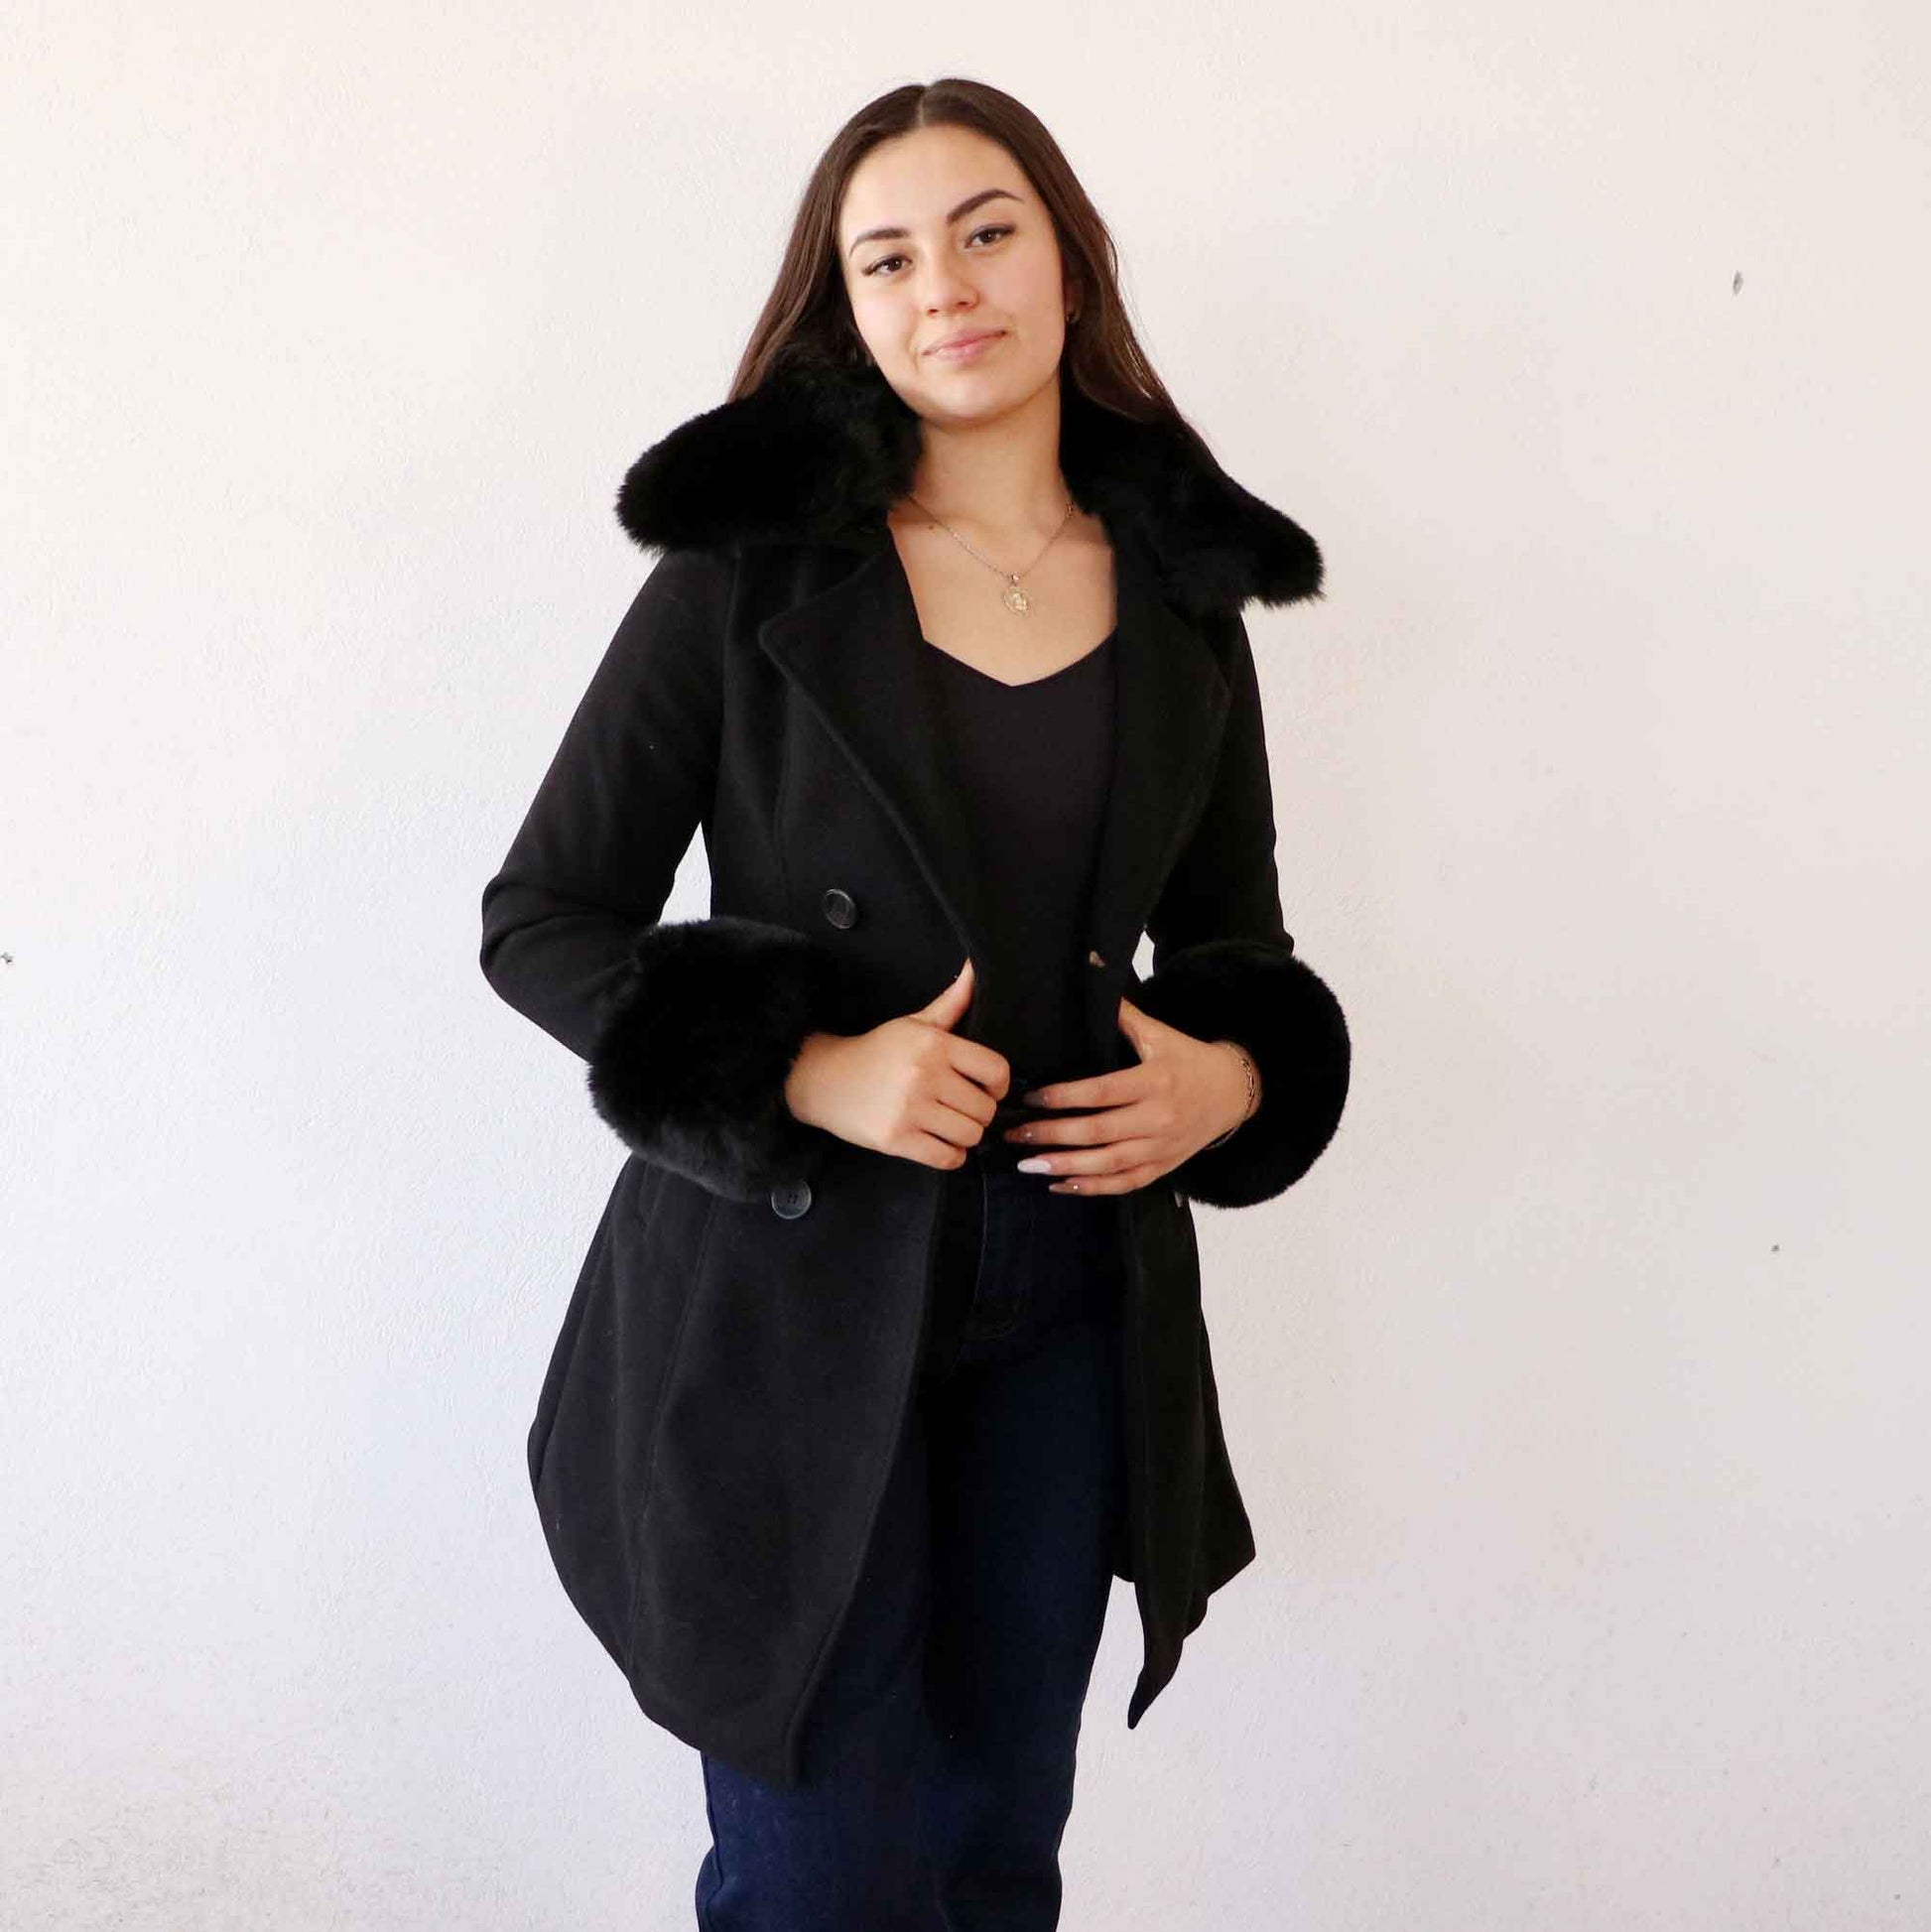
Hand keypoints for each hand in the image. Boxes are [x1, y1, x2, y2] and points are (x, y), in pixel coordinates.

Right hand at [783, 958, 1009, 1168]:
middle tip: (962, 1109)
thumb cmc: (877, 1052)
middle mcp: (924, 1075)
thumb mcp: (914, 1024)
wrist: (825, 1079)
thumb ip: (952, 1002)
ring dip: (966, 1136)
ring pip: (970, 1135)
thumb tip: (975, 969)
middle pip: (985, 1108)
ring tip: (949, 1125)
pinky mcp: (896, 1139)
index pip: (995, 1070)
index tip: (988, 1088)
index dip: (999, 1084)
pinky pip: (947, 1158)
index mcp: (934, 1044)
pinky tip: (939, 1143)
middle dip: (979, 1112)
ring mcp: (910, 1109)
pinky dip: (951, 1156)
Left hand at [1000, 995, 1257, 1194]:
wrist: (1233, 1093)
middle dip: (1052, 1135)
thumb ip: (1124, 1017)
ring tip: (1029, 1164)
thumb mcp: (1160, 1035)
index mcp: (1154, 1082)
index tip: (1031, 1098)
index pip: (1101, 1093)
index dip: (1064, 1098)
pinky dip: (1091, 1188)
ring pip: (1107, 1164)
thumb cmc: (1189, 1060)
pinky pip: (1124, 1184)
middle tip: (1014, 1133)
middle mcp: (1157, 1118)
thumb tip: (1092, 983)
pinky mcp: (1162, 1168)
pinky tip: (1059, 1184)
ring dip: (1064, 1166)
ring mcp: (1160, 1147)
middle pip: (1098, 1132)